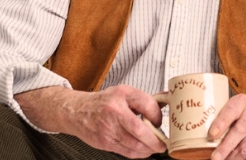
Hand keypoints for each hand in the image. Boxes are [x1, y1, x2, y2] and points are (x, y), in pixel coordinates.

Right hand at [16, 85, 165, 157]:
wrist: (77, 112)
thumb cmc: (103, 102)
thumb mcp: (124, 92)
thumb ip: (145, 99)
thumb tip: (167, 100)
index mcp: (121, 96)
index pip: (147, 105)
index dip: (157, 115)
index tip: (160, 120)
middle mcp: (114, 112)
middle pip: (140, 131)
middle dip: (156, 140)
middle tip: (164, 143)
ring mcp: (108, 130)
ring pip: (134, 145)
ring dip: (149, 149)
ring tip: (156, 147)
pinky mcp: (105, 143)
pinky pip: (126, 152)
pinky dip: (138, 153)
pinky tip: (144, 150)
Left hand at [208, 93, 245, 159]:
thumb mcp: (239, 104)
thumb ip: (225, 116)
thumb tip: (204, 133)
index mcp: (243, 103)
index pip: (231, 111)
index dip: (221, 123)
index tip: (211, 135)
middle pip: (239, 133)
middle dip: (225, 148)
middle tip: (214, 158)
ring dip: (233, 158)